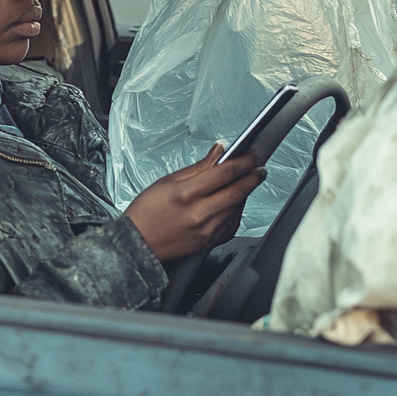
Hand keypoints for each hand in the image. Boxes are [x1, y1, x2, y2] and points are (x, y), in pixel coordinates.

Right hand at [124, 144, 266, 262]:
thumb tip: (219, 151)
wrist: (138, 244)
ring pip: (238, 207)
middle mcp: (199, 214)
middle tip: (259, 167)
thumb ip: (198, 167)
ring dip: (245, 193)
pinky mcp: (209, 243)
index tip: (251, 155)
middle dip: (253, 176)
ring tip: (245, 182)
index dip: (243, 161)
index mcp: (186, 194)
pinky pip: (231, 224)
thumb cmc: (146, 212)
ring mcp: (206, 231)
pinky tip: (233, 202)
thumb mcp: (167, 182)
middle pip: (238, 190)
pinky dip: (236, 210)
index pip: (225, 172)